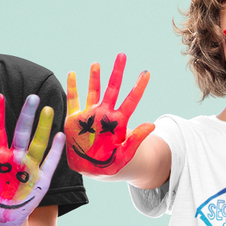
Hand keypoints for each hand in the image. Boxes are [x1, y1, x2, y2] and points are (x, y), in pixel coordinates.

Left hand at [0, 93, 65, 225]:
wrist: (0, 221)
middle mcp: (15, 159)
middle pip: (23, 132)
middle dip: (27, 115)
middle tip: (33, 97)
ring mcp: (29, 168)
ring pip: (38, 143)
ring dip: (44, 127)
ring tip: (48, 110)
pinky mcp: (40, 180)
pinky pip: (50, 163)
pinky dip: (55, 150)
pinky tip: (59, 136)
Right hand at [64, 53, 153, 174]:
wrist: (92, 170)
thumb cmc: (111, 164)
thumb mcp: (125, 154)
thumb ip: (136, 140)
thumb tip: (152, 125)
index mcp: (118, 122)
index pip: (131, 100)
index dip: (138, 87)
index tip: (146, 72)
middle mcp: (105, 114)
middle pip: (113, 89)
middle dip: (117, 72)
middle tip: (122, 55)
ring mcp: (89, 115)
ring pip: (93, 91)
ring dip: (95, 78)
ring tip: (97, 64)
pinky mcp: (74, 120)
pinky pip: (73, 101)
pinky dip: (72, 88)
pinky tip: (72, 74)